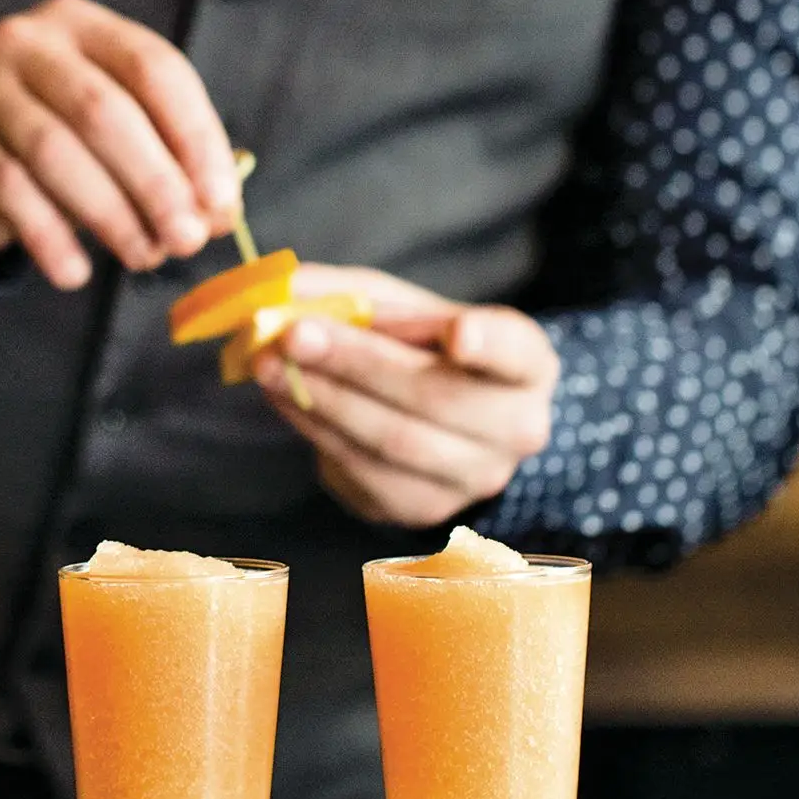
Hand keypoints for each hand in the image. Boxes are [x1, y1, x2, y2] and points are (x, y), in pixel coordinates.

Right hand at [0, 0, 239, 289]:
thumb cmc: (39, 159)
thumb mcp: (105, 152)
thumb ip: (163, 171)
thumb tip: (221, 214)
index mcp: (84, 29)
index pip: (154, 69)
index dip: (196, 138)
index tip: (220, 204)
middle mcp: (28, 41)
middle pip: (106, 110)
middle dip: (157, 183)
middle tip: (187, 241)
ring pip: (55, 149)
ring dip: (110, 213)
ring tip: (142, 259)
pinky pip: (5, 187)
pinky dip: (48, 236)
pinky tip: (74, 274)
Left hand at [253, 266, 558, 527]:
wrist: (444, 431)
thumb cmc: (428, 357)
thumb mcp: (408, 313)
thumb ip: (357, 296)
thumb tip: (288, 290)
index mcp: (529, 366)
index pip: (517, 353)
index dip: (489, 345)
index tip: (458, 332)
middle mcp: (517, 430)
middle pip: (435, 398)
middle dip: (357, 364)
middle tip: (294, 334)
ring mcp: (472, 479)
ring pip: (392, 442)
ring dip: (323, 401)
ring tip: (269, 365)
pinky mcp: (423, 509)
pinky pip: (363, 472)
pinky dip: (317, 432)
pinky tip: (284, 400)